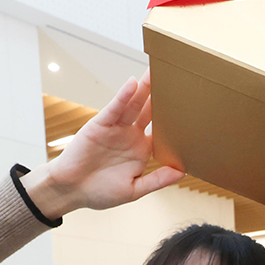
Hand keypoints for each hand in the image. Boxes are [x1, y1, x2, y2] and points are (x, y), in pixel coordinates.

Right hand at [20, 77, 184, 217]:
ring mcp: (116, 128)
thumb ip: (157, 180)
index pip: (162, 130)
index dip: (175, 120)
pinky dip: (122, 96)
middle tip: (178, 78)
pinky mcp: (100, 124)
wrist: (70, 191)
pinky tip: (133, 84)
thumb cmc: (100, 193)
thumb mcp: (134, 190)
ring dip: (144, 88)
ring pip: (133, 104)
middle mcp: (130, 135)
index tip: (193, 109)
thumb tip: (183, 172)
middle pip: (150, 111)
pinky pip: (114, 108)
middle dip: (162, 95)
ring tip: (157, 71)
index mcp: (142, 150)